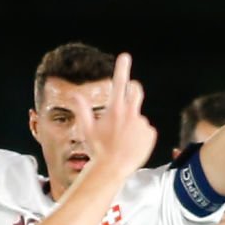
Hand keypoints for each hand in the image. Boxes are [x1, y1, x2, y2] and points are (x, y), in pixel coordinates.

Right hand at [81, 52, 156, 176]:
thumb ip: (82, 109)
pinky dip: (140, 135)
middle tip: (128, 93)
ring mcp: (142, 123)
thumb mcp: (87, 129)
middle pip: (136, 90)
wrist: (113, 168)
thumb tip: (74, 94)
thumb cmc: (98, 149)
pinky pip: (145, 130)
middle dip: (133, 88)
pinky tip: (131, 145)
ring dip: (132, 122)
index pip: (119, 82)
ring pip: (138, 116)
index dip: (122, 67)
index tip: (125, 56)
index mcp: (115, 109)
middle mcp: (130, 113)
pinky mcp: (150, 134)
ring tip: (123, 139)